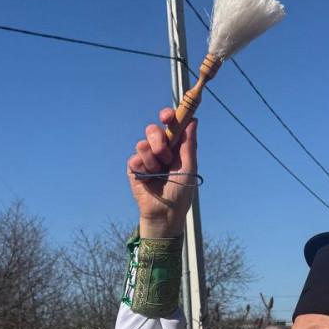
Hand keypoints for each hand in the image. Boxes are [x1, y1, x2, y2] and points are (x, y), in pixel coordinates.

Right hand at [127, 107, 197, 238]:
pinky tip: (148, 179)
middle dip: (159, 142)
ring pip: (142, 144)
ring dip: (152, 160)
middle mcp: (160, 149)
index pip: (169, 125)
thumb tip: (193, 121)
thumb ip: (189, 144)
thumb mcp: (189, 167)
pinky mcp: (134, 168)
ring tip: (158, 174)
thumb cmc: (181, 192)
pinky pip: (134, 158)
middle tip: (166, 158)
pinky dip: (143, 169)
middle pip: (153, 130)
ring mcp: (146, 158)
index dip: (167, 116)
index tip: (166, 116)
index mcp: (174, 147)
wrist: (166, 212)